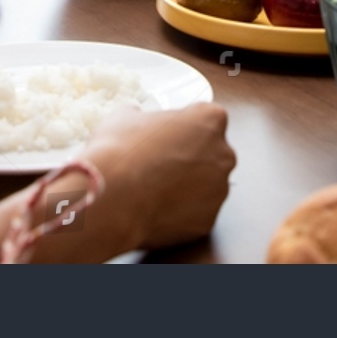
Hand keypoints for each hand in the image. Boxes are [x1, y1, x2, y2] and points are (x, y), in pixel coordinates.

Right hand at [82, 103, 233, 252]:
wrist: (113, 197)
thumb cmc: (121, 150)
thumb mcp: (124, 116)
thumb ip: (141, 116)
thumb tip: (134, 117)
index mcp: (210, 120)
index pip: (207, 119)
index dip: (184, 128)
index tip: (168, 136)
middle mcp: (223, 154)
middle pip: (212, 153)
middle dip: (191, 158)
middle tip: (160, 163)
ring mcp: (219, 190)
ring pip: (207, 186)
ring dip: (187, 187)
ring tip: (154, 189)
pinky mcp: (208, 221)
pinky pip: (196, 214)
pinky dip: (181, 213)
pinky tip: (156, 209)